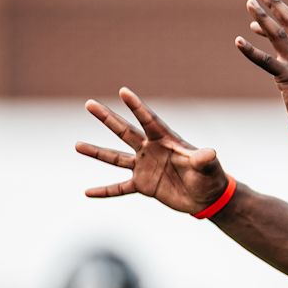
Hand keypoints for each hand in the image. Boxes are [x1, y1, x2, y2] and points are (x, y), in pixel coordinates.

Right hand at [76, 87, 230, 214]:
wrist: (207, 197)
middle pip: (125, 131)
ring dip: (97, 152)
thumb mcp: (208, 166)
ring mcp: (144, 167)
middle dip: (108, 118)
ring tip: (77, 145)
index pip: (149, 121)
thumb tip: (208, 153)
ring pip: (115, 158)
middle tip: (89, 104)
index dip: (137, 107)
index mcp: (166, 141)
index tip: (123, 91)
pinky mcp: (143, 185)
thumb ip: (204, 158)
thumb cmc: (210, 177)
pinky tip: (87, 193)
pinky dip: (104, 191)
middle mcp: (151, 150)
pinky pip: (119, 188)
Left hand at [235, 0, 287, 118]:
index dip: (275, 21)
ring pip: (279, 35)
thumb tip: (286, 82)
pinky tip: (238, 41)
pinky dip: (251, 51)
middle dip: (276, 4)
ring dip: (264, 17)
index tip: (257, 18)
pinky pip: (266, 62)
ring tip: (250, 3)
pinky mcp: (287, 78)